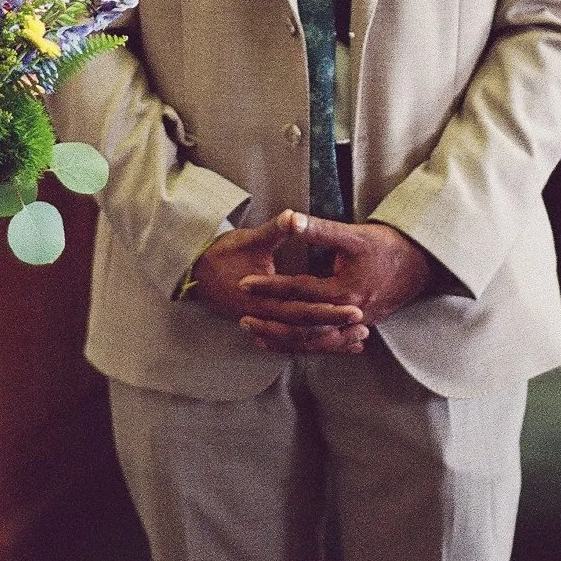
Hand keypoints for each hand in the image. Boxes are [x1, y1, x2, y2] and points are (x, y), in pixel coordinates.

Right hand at [185, 211, 366, 351]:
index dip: (329, 311)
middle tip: (363, 324)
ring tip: (358, 340)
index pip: (302, 310)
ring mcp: (263, 325)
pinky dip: (315, 344)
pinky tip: (336, 343)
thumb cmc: (224, 254)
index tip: (354, 308)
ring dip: (329, 343)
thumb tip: (291, 216)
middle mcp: (263, 318)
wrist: (197, 272)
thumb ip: (274, 230)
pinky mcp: (264, 326)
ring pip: (300, 343)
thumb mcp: (250, 239)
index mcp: (262, 299)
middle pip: (305, 331)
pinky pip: (293, 342)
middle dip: (335, 330)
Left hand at [234, 214, 440, 355]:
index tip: (244, 284)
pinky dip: (305, 343)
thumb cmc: (387, 246)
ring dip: (285, 339)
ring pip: (313, 340)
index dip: (269, 287)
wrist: (421, 264)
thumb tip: (291, 218)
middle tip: (242, 318)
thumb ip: (319, 230)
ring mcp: (354, 324)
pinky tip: (288, 342)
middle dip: (270, 322)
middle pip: (302, 325)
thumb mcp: (353, 234)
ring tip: (257, 336)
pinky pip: (326, 341)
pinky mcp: (358, 326)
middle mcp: (347, 313)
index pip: (297, 290)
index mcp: (343, 290)